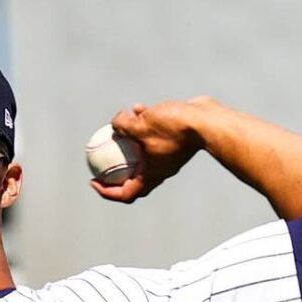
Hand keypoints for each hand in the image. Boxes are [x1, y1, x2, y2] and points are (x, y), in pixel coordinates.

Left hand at [91, 99, 208, 202]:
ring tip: (120, 123)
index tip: (94, 181)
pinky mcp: (176, 139)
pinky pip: (155, 134)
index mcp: (151, 176)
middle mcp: (160, 169)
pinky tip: (138, 107)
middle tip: (101, 156)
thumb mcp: (141, 125)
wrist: (207, 121)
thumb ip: (123, 126)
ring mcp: (169, 154)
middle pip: (133, 175)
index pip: (126, 194)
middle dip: (116, 166)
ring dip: (130, 138)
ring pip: (143, 150)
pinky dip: (145, 124)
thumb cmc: (174, 128)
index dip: (107, 191)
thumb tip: (113, 124)